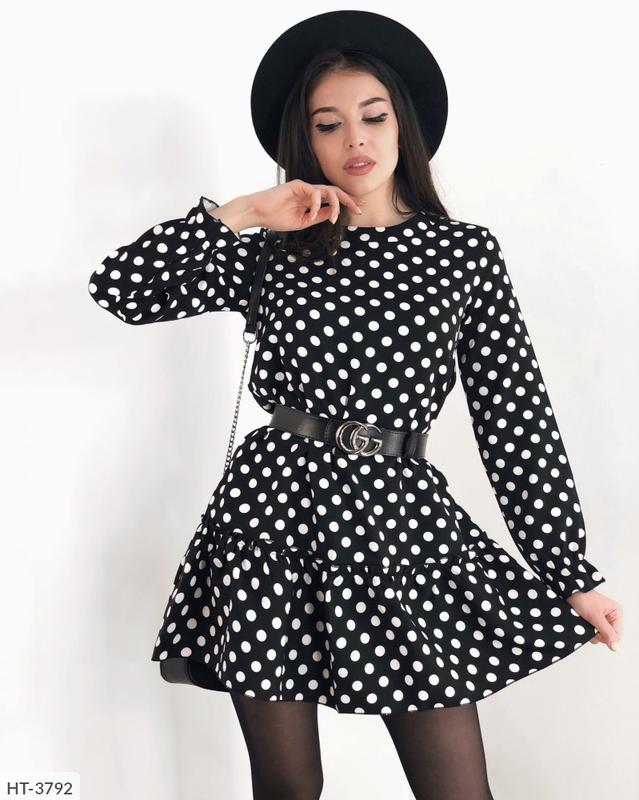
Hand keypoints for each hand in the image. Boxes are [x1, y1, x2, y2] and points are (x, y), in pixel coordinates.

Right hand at [245, 179, 365, 231]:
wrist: (258, 213)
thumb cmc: (276, 218)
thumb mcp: (303, 222)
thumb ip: (318, 216)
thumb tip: (334, 214)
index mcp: (311, 201)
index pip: (333, 199)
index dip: (347, 203)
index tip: (359, 208)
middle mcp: (309, 192)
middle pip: (335, 192)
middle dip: (349, 200)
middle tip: (359, 208)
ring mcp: (304, 187)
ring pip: (327, 191)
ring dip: (335, 204)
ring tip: (334, 218)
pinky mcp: (297, 185)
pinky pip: (314, 192)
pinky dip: (316, 204)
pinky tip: (311, 215)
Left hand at [566, 589, 622, 650]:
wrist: (569, 593)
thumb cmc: (583, 599)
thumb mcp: (595, 617)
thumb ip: (606, 632)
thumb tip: (615, 647)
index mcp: (616, 613)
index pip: (617, 635)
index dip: (607, 637)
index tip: (596, 633)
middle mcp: (611, 617)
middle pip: (608, 636)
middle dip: (598, 634)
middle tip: (590, 625)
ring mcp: (602, 620)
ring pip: (600, 635)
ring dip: (592, 632)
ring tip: (585, 623)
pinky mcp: (594, 621)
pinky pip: (594, 632)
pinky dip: (588, 630)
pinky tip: (583, 624)